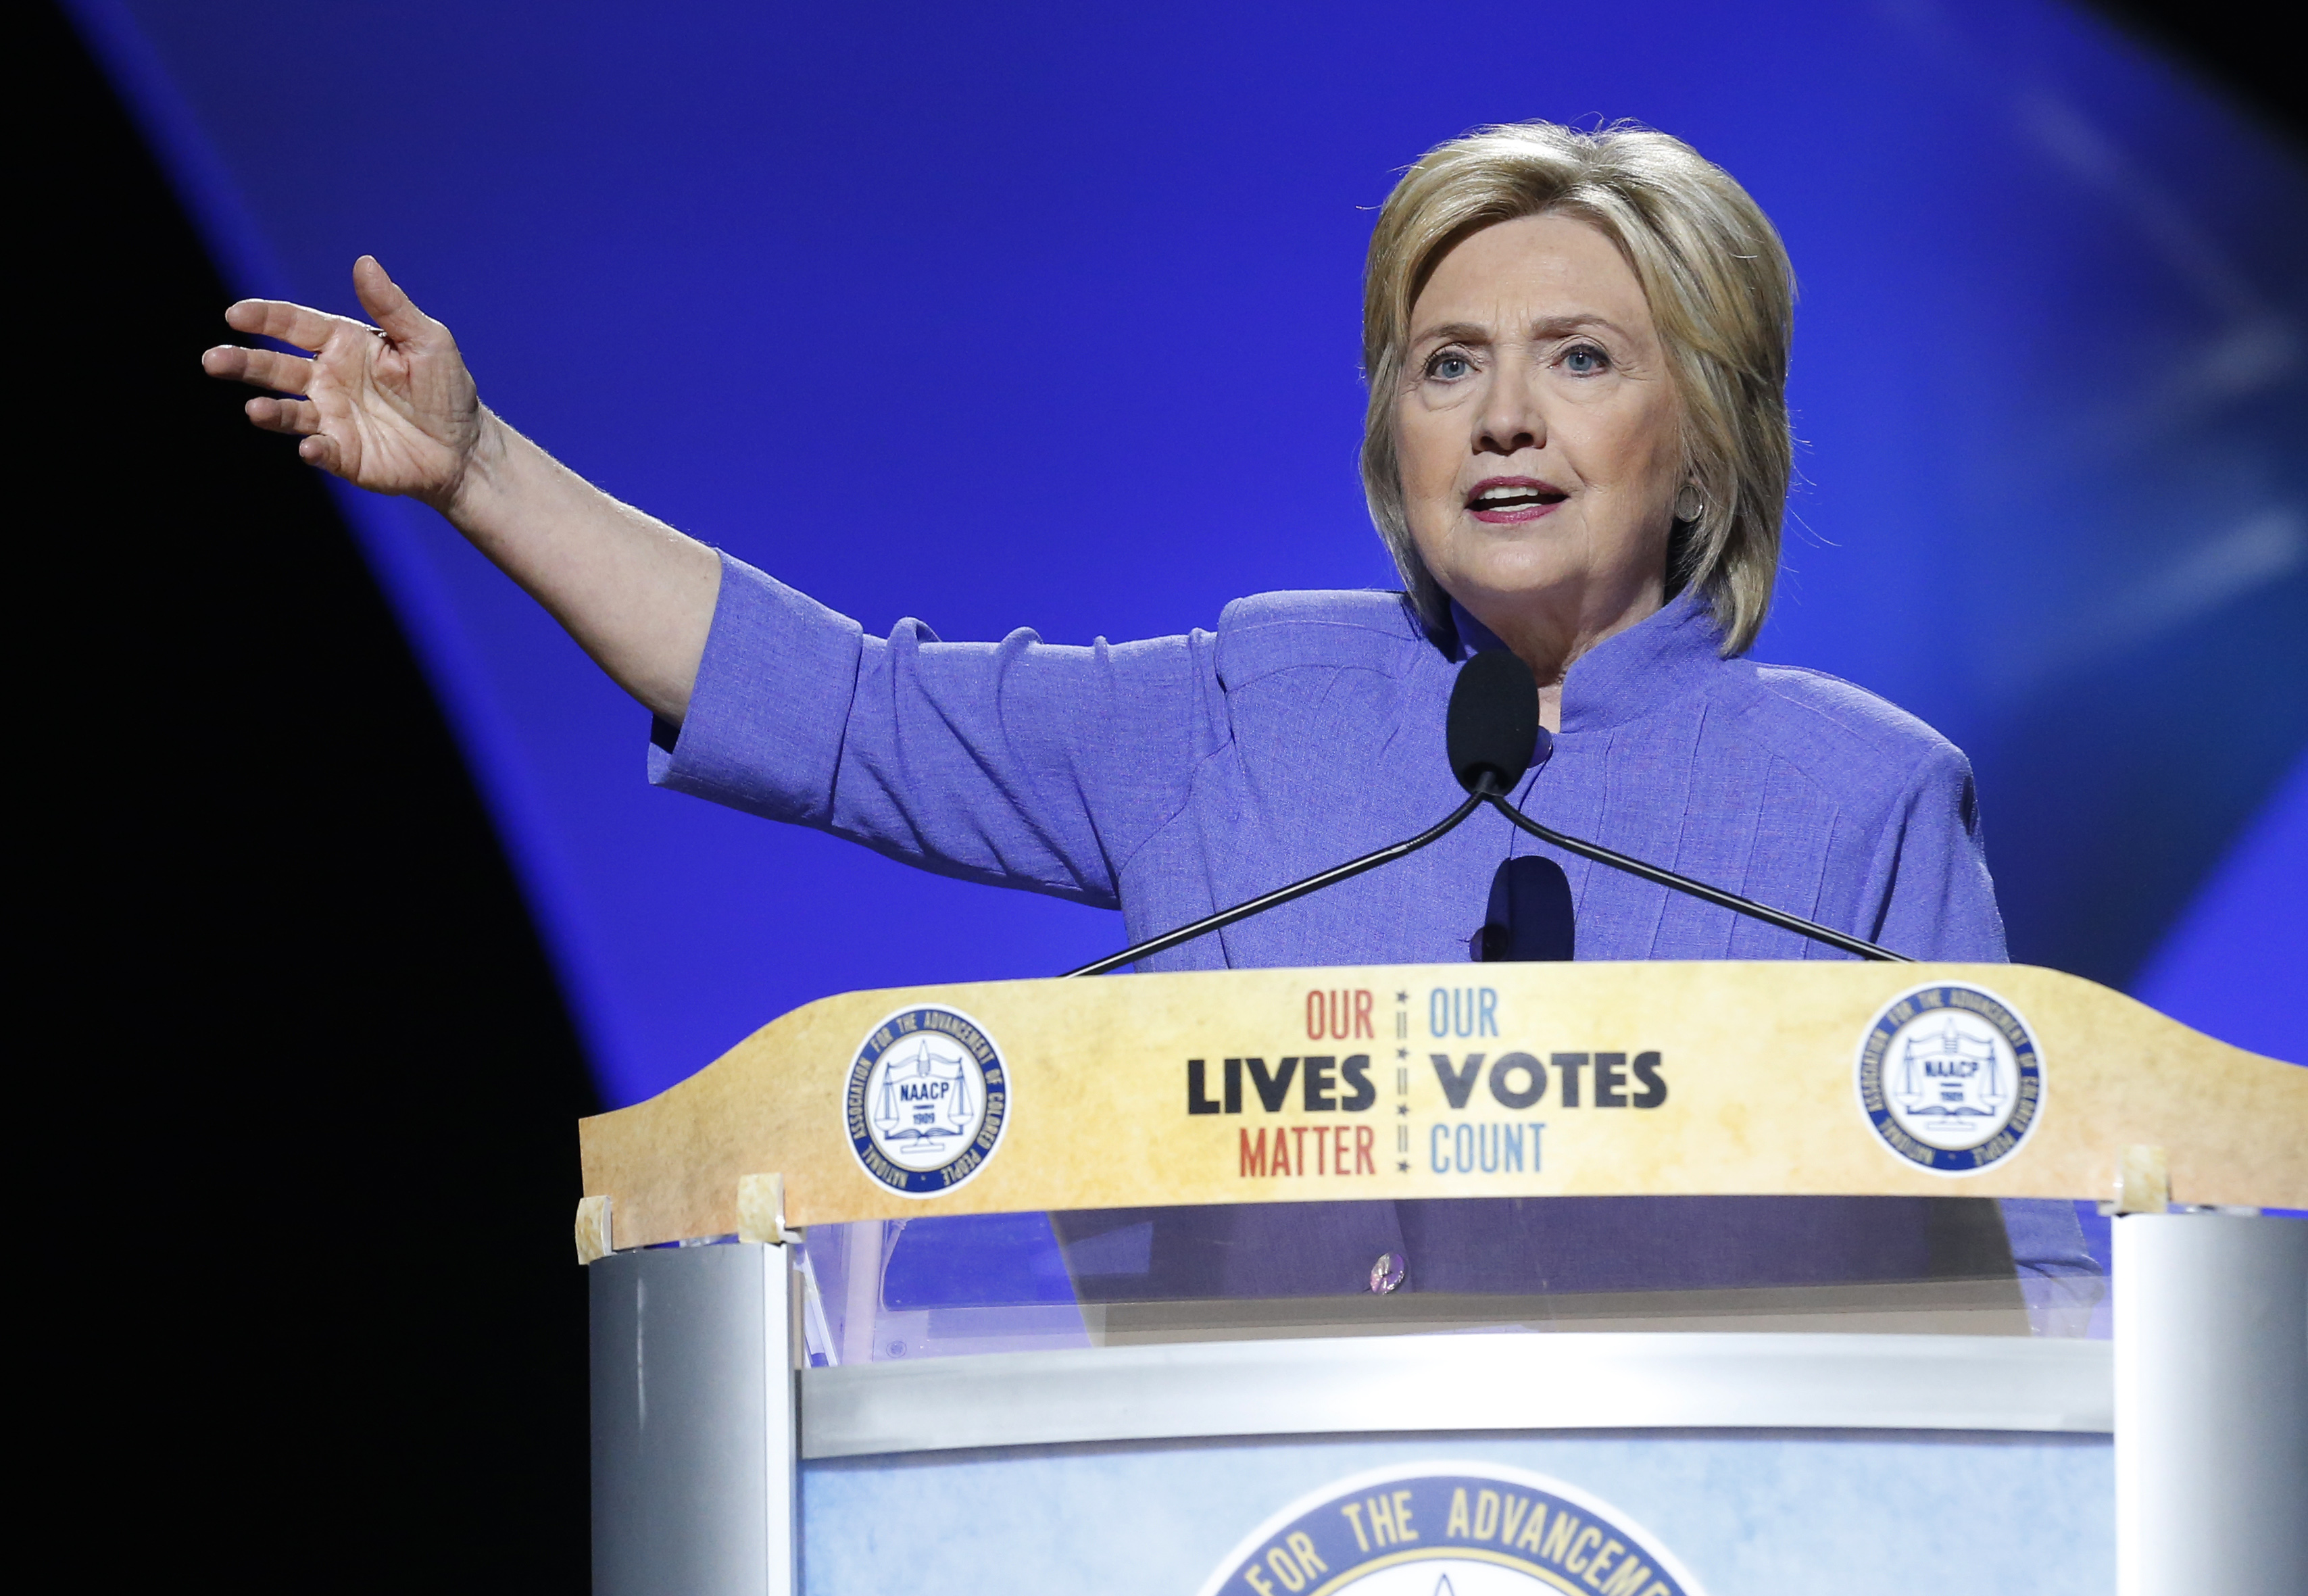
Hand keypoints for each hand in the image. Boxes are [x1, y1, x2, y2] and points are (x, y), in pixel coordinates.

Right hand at [203, 256, 485, 508]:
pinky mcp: (343, 454)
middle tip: (213, 361)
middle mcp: (327, 380)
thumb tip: (364, 262)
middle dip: (243, 364)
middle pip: (275, 369)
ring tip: (255, 410)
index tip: (235, 314)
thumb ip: (392, 307)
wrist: (465, 447)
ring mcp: (331, 418)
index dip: (264, 319)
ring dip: (269, 411)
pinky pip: (320, 450)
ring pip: (287, 412)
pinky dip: (313, 449)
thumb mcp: (427, 340)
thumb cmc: (446, 388)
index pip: (294, 326)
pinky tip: (310, 447)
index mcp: (343, 344)